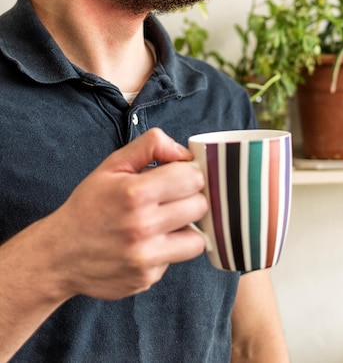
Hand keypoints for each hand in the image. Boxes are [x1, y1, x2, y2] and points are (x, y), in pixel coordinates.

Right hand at [42, 128, 207, 300]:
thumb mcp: (112, 165)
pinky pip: (176, 259)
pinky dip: (168, 249)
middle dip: (191, 198)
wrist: (60, 253)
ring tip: (166, 221)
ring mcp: (146, 257)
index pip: (193, 177)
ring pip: (197, 238)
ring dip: (186, 228)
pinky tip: (148, 242)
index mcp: (136, 193)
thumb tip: (184, 153)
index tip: (178, 176)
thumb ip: (150, 146)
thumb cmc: (89, 204)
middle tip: (172, 198)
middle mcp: (143, 227)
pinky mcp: (147, 278)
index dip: (189, 173)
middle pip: (201, 206)